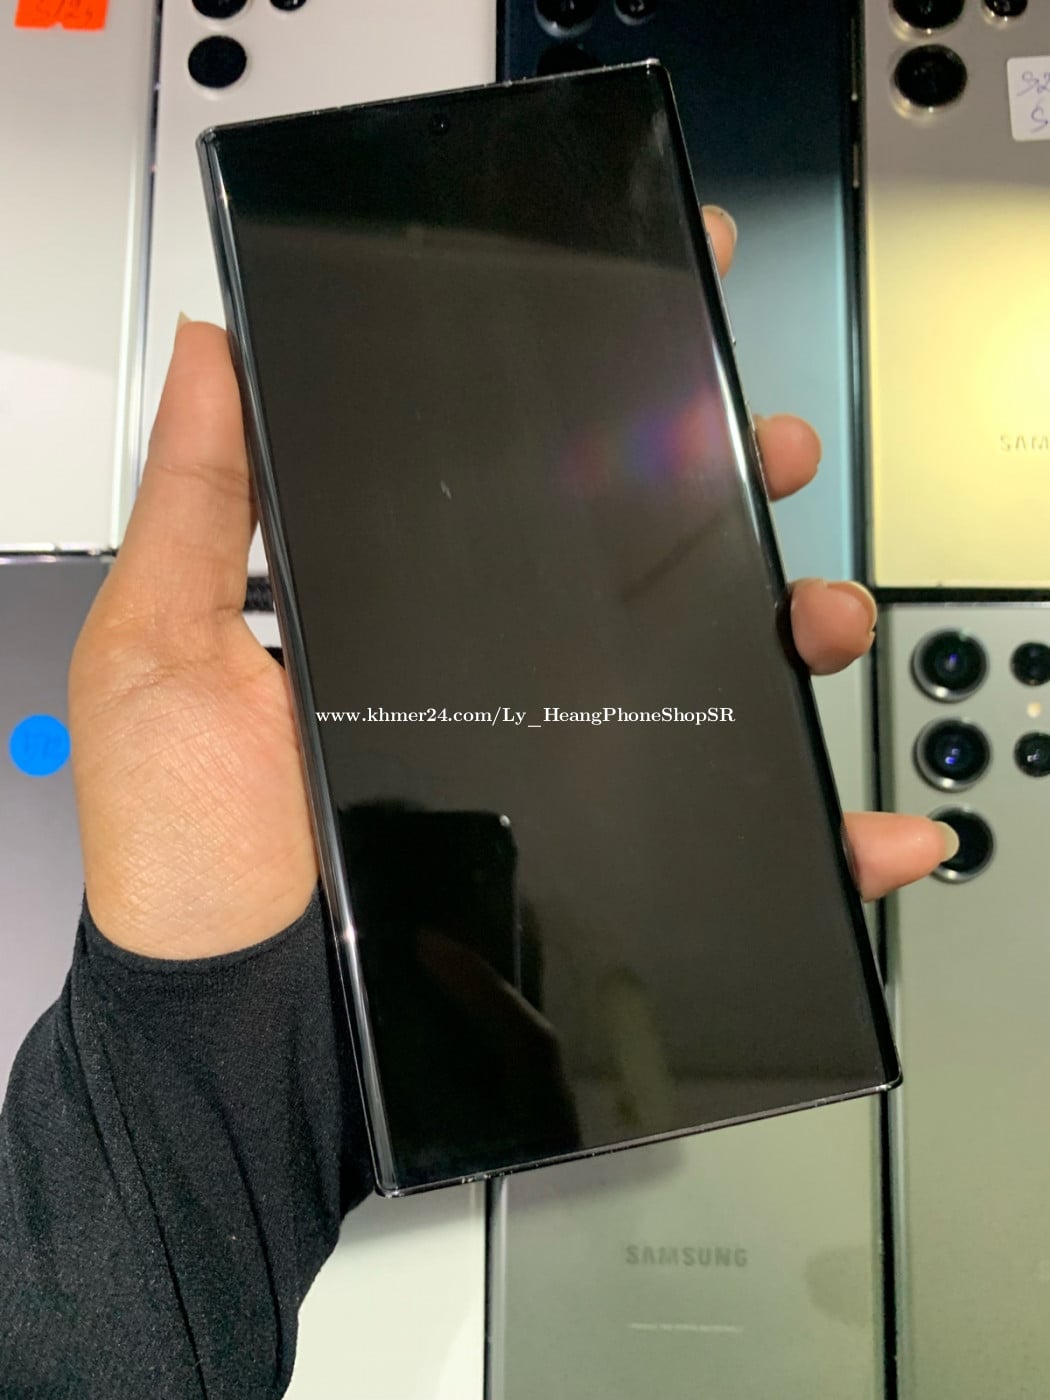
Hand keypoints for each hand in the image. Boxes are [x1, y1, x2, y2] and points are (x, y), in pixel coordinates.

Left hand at [68, 207, 951, 960]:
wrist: (244, 1027)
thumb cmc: (189, 850)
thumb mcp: (163, 652)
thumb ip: (196, 501)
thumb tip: (217, 345)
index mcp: (413, 610)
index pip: (525, 487)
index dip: (600, 406)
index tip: (661, 326)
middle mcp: (498, 676)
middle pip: (644, 567)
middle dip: (729, 492)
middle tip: (768, 448)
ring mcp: (563, 768)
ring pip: (713, 683)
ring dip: (796, 635)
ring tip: (819, 616)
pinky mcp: (603, 865)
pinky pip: (734, 843)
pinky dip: (822, 833)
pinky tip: (872, 826)